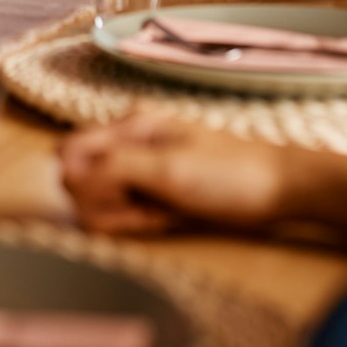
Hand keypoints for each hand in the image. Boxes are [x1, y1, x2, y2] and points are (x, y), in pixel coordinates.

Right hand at [60, 111, 294, 235]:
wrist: (282, 189)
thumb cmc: (228, 173)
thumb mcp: (166, 169)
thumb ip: (110, 168)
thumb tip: (63, 175)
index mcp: (128, 126)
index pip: (69, 155)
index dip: (82, 185)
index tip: (116, 197)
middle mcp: (129, 142)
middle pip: (83, 181)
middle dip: (109, 204)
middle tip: (149, 208)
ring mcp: (142, 167)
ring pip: (104, 200)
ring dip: (128, 216)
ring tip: (165, 212)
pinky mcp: (155, 190)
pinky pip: (129, 211)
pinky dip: (144, 221)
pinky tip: (170, 218)